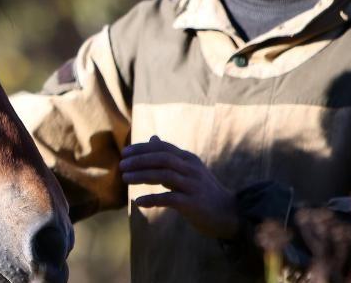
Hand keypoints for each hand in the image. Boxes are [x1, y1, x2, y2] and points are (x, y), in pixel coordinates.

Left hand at [120, 135, 239, 238]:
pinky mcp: (193, 203)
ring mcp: (193, 185)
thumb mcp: (188, 169)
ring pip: (164, 175)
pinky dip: (152, 199)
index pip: (162, 148)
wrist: (229, 213)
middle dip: (139, 160)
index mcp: (188, 159)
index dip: (142, 149)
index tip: (124, 153)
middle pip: (162, 158)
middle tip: (121, 165)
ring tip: (125, 178)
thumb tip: (152, 138)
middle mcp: (191, 169)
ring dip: (142, 176)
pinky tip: (139, 202)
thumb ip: (170, 156)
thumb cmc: (203, 191)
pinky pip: (170, 198)